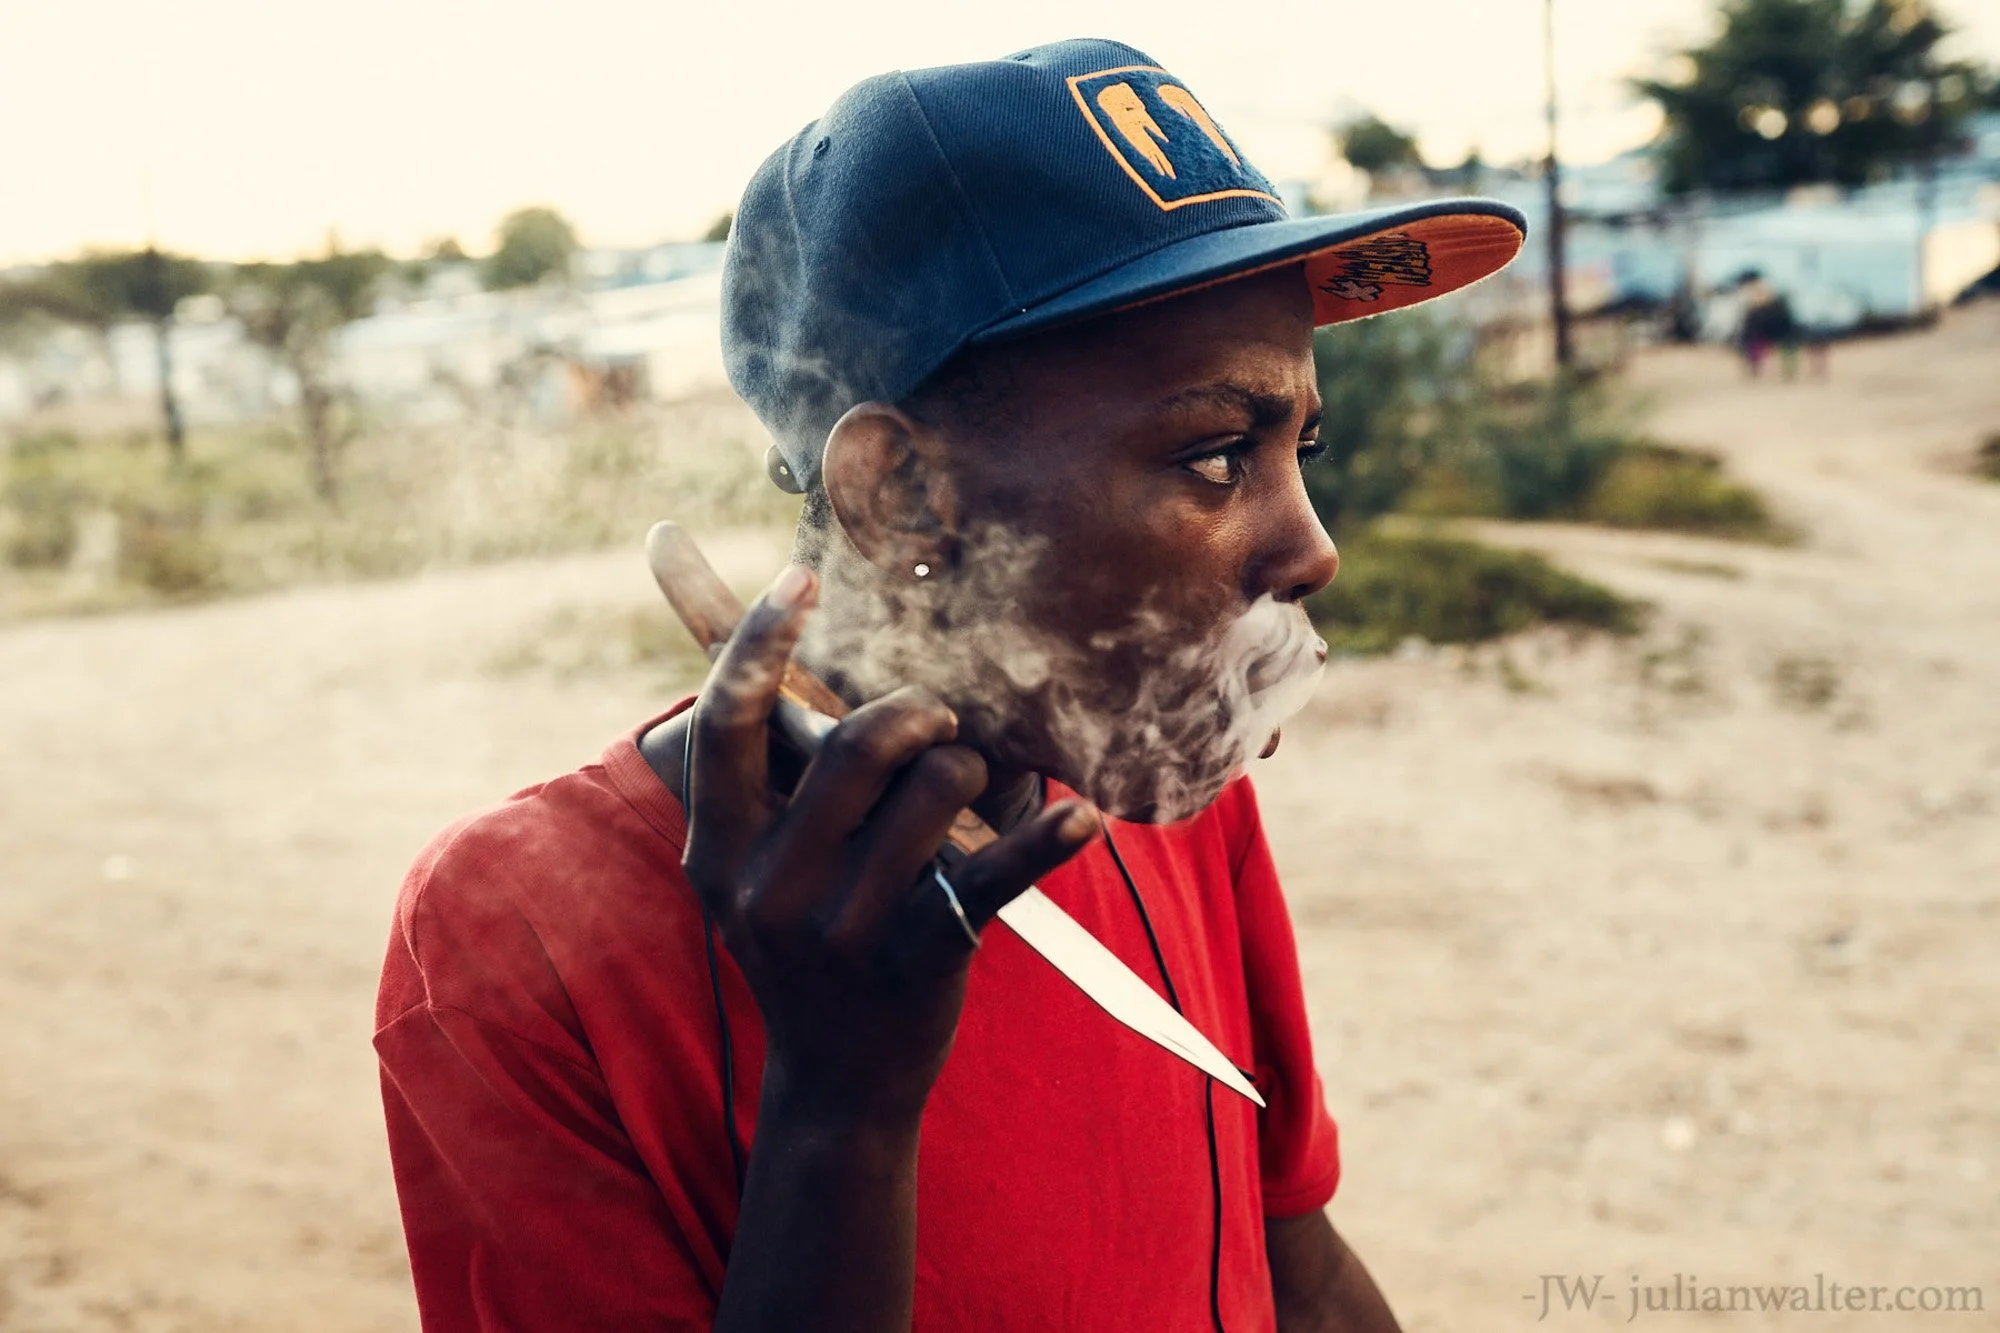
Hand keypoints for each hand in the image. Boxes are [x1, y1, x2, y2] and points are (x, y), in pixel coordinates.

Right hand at [683, 564, 1100, 1123]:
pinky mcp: (919, 958)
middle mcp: (767, 890)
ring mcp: (843, 930)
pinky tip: (1085, 821)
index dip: (756, 644)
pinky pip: (993, 877)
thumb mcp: (750, 874)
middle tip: (937, 720)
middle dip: (913, 715)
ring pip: (934, 790)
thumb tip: (737, 642)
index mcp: (718, 853)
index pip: (723, 725)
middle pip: (854, 746)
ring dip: (971, 770)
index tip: (796, 578)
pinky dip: (1044, 842)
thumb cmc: (806, 940)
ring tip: (973, 788)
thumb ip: (754, 780)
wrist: (840, 1083)